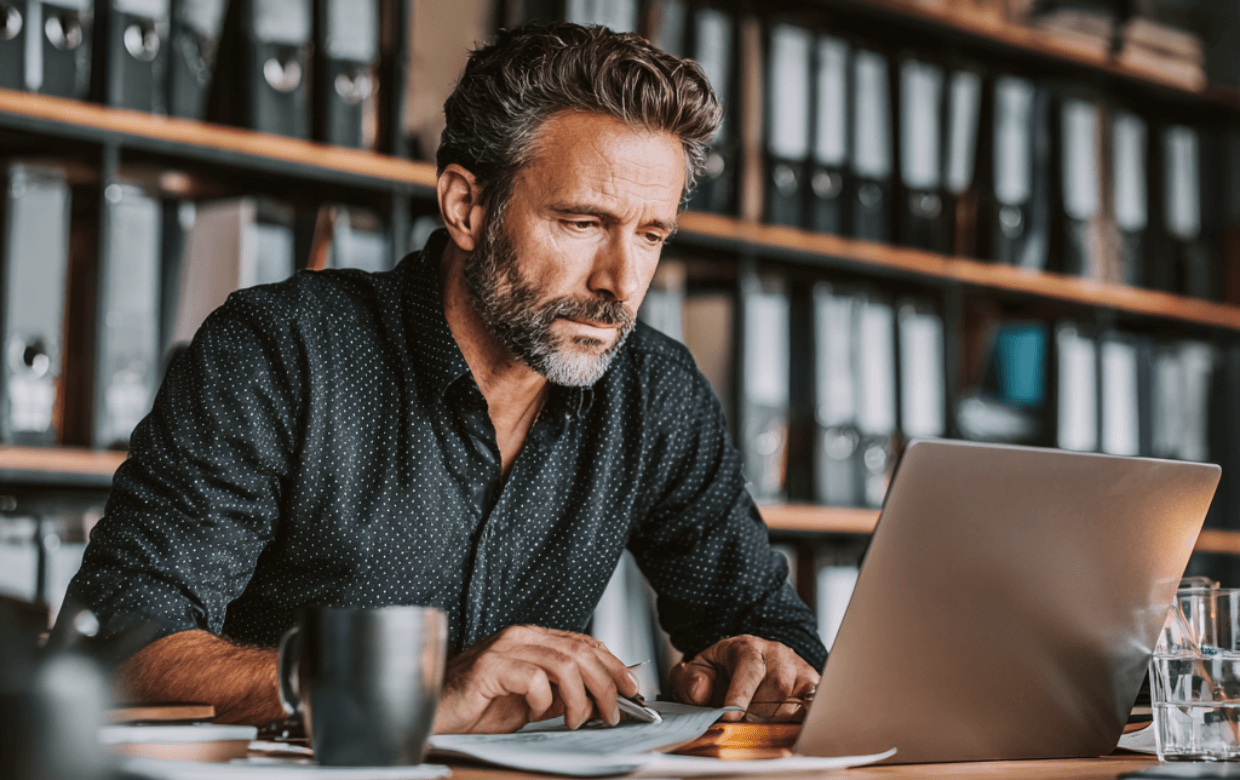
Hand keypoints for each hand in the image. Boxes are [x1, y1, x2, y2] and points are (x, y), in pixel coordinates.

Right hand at [432, 625, 639, 734]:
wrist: (436, 714)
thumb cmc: (478, 707)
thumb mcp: (532, 702)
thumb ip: (562, 694)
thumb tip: (601, 698)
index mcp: (532, 639)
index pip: (585, 643)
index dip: (613, 664)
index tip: (631, 687)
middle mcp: (521, 636)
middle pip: (581, 652)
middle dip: (606, 684)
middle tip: (613, 712)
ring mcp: (504, 648)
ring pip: (564, 665)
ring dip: (581, 698)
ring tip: (577, 720)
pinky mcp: (490, 667)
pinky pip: (534, 680)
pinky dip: (544, 702)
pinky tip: (537, 714)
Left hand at [669, 635, 818, 721]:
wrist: (746, 662)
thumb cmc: (722, 671)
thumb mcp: (698, 670)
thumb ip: (689, 679)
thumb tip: (700, 689)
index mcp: (746, 647)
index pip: (749, 667)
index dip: (741, 693)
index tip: (731, 715)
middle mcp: (776, 654)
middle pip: (775, 688)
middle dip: (757, 712)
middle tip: (742, 724)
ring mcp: (797, 669)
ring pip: (793, 701)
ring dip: (775, 720)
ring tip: (758, 723)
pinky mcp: (811, 685)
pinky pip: (810, 707)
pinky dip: (800, 720)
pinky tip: (786, 726)